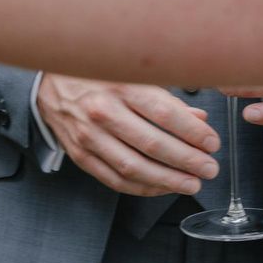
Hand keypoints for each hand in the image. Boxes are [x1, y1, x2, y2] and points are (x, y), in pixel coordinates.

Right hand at [37, 76, 220, 196]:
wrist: (49, 84)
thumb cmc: (99, 76)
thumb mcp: (133, 75)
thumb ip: (167, 98)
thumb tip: (199, 119)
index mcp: (121, 85)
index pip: (164, 113)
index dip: (193, 132)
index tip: (213, 143)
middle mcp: (103, 111)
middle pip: (152, 144)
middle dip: (187, 160)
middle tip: (209, 169)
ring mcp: (89, 136)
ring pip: (134, 167)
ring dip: (168, 180)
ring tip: (192, 184)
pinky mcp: (81, 155)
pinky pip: (115, 180)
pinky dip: (142, 187)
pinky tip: (162, 187)